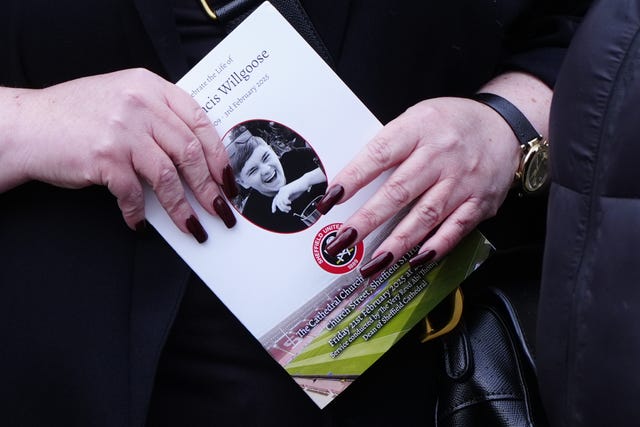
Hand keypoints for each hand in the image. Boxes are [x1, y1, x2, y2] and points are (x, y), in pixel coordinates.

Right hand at [0, 68, 236, 240]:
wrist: (27, 125)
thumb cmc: (76, 115)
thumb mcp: (124, 98)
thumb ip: (159, 117)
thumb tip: (197, 156)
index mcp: (150, 87)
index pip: (200, 121)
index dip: (220, 154)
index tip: (229, 179)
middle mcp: (140, 104)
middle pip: (191, 151)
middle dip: (211, 187)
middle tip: (221, 209)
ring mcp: (122, 129)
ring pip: (169, 175)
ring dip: (184, 208)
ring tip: (193, 227)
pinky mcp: (104, 156)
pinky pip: (133, 192)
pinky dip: (138, 212)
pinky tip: (139, 222)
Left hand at [272, 168, 326, 212]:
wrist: (305, 182)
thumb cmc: (299, 189)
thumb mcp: (292, 196)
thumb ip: (287, 200)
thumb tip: (284, 205)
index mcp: (282, 192)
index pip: (275, 200)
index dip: (273, 206)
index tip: (274, 211)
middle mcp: (281, 190)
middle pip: (277, 202)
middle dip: (282, 208)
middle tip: (287, 211)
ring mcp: (284, 190)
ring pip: (280, 202)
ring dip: (284, 207)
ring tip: (289, 208)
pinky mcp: (288, 190)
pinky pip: (284, 199)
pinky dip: (286, 203)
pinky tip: (290, 203)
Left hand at [317, 71, 551, 277]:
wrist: (504, 125)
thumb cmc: (451, 124)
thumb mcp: (417, 118)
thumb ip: (389, 146)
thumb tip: (351, 182)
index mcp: (418, 129)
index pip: (378, 155)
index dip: (352, 178)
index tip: (329, 200)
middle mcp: (440, 155)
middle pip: (398, 191)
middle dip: (367, 220)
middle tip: (342, 241)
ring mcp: (461, 180)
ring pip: (425, 216)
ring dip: (396, 244)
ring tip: (371, 263)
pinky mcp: (479, 202)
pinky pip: (455, 229)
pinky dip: (435, 247)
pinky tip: (414, 261)